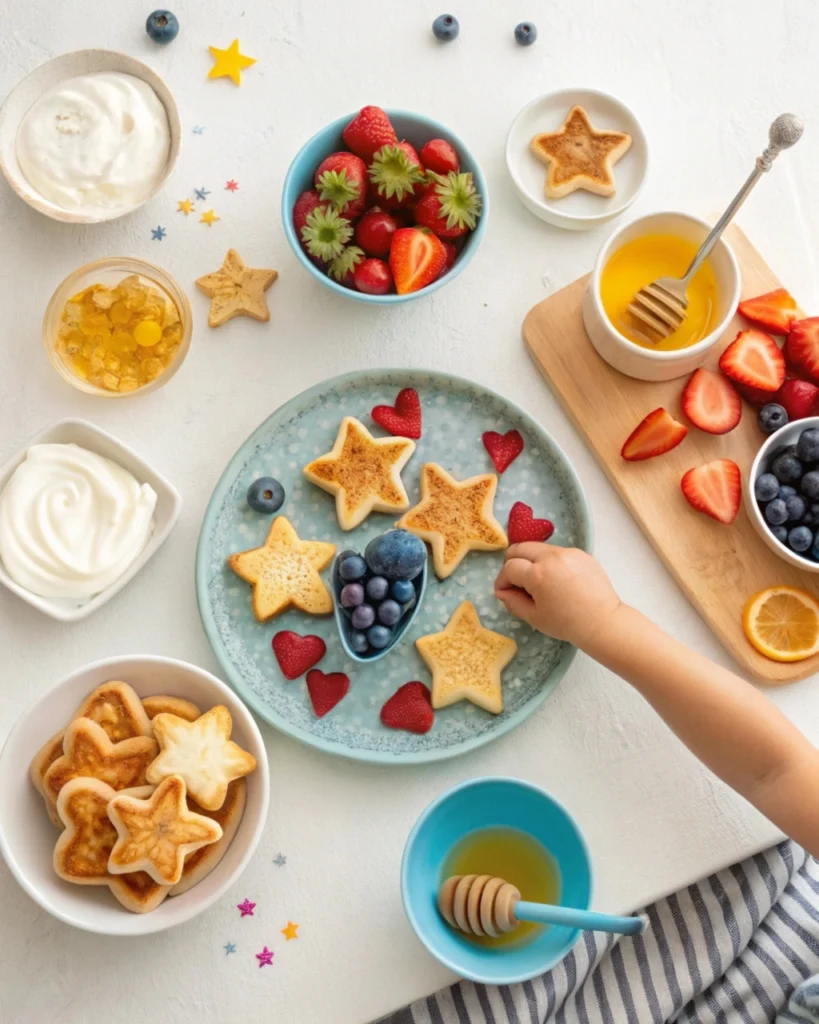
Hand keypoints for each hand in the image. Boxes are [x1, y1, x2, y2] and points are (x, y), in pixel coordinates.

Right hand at [494, 543, 621, 650]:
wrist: (602, 621)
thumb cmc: (566, 623)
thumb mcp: (534, 617)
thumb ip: (513, 602)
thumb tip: (502, 591)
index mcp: (537, 574)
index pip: (509, 567)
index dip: (502, 580)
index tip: (504, 591)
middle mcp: (551, 557)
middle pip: (520, 548)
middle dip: (512, 562)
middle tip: (516, 580)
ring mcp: (567, 552)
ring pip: (538, 548)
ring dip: (531, 561)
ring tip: (538, 581)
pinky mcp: (580, 553)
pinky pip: (557, 552)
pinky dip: (550, 562)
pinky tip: (557, 579)